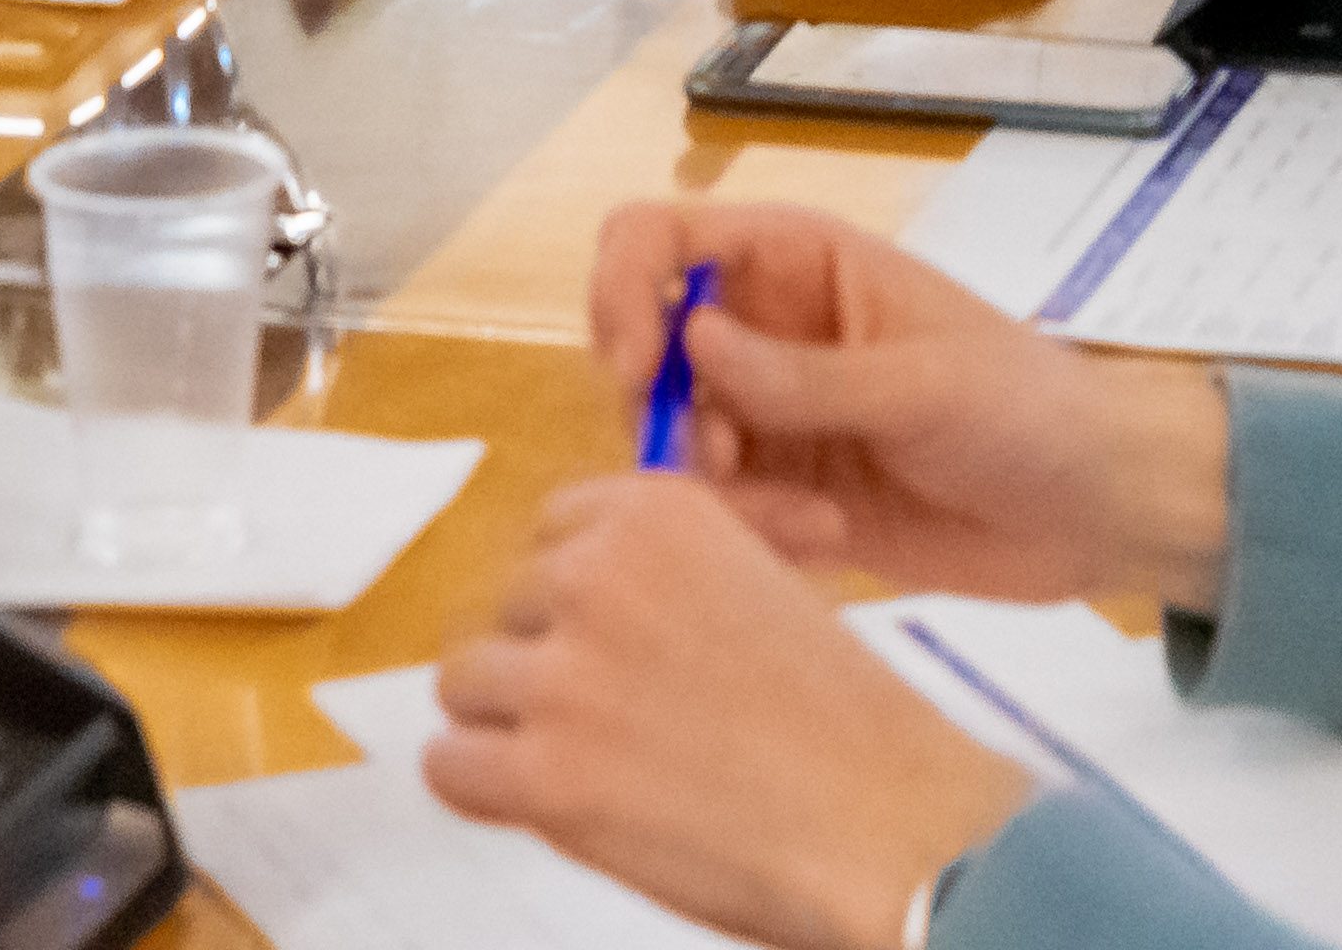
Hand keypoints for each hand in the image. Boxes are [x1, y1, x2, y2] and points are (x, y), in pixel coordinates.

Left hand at [424, 479, 1036, 949]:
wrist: (891, 826)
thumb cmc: (847, 725)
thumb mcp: (758, 583)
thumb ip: (665, 568)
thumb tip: (576, 570)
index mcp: (653, 514)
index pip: (549, 532)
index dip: (579, 596)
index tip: (613, 640)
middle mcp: (595, 576)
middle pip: (504, 607)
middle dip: (548, 662)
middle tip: (618, 720)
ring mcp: (563, 677)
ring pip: (465, 683)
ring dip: (513, 727)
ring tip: (593, 764)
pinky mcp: (545, 776)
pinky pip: (449, 768)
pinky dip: (488, 793)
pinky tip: (550, 806)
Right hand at [580, 199, 1230, 606]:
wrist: (1098, 510)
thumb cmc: (1027, 410)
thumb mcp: (924, 386)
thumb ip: (807, 376)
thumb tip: (689, 341)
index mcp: (796, 263)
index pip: (660, 239)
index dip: (624, 287)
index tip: (636, 367)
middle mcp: (764, 331)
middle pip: (644, 353)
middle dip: (665, 417)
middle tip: (724, 465)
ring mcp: (771, 418)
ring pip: (672, 445)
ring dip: (715, 491)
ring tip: (809, 519)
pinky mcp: (785, 496)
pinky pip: (719, 514)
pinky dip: (751, 534)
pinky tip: (826, 540)